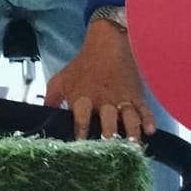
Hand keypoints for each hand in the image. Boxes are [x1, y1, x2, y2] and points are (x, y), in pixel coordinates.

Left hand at [44, 24, 153, 142]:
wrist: (107, 44)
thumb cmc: (82, 66)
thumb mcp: (60, 80)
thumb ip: (50, 100)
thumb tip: (40, 118)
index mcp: (84, 97)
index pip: (81, 114)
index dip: (80, 127)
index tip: (80, 141)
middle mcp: (104, 100)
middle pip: (108, 118)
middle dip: (109, 132)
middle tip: (111, 145)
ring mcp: (122, 98)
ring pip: (129, 117)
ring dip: (131, 130)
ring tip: (133, 144)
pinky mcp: (136, 96)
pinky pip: (144, 109)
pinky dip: (148, 119)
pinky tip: (151, 130)